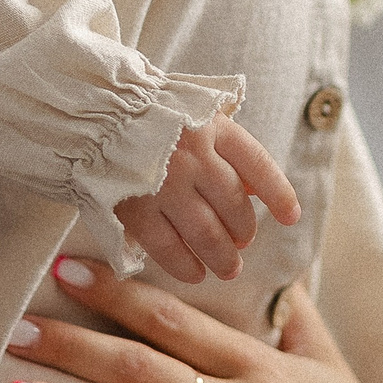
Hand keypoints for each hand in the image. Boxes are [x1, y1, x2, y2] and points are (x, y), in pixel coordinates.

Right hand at [112, 117, 301, 283]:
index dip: (279, 194)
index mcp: (213, 127)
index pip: (259, 166)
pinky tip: (194, 272)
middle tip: (243, 244)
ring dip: (222, 256)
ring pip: (206, 233)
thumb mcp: (196, 113)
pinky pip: (168, 246)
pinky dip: (185, 265)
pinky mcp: (135, 207)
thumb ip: (227, 145)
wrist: (92, 110)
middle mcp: (194, 155)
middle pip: (234, 206)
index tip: (290, 216)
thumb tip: (257, 188)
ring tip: (228, 268)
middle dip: (244, 231)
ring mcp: (165, 184)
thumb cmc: (150, 113)